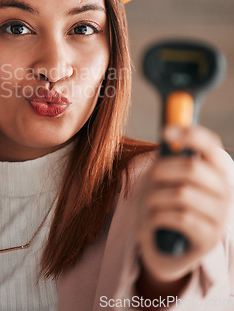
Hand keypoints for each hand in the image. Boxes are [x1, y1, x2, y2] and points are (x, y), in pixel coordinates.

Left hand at [137, 125, 231, 284]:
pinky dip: (158, 216)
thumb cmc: (164, 202)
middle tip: (151, 178)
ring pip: (181, 193)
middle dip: (162, 170)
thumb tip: (168, 132)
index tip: (166, 132)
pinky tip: (155, 219)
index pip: (212, 146)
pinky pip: (179, 217)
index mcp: (217, 171)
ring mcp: (221, 216)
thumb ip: (170, 156)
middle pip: (192, 168)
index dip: (191, 135)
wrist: (162, 244)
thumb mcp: (166, 176)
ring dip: (156, 196)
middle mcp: (225, 192)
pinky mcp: (209, 238)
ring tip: (151, 202)